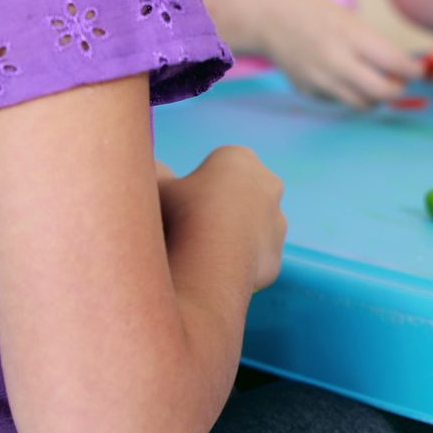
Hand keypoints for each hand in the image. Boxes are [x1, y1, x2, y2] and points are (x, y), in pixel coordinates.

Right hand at [157, 147, 285, 290]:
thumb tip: (153, 169)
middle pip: (242, 194)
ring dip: (233, 236)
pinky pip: (254, 260)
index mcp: (239, 159)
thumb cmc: (182, 214)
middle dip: (223, 206)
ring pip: (252, 228)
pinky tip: (215, 274)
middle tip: (192, 225)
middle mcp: (268, 185)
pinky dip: (238, 266)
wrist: (212, 260)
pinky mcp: (276, 258)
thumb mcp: (157, 187)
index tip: (183, 199)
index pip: (220, 164)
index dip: (199, 182)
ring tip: (202, 252)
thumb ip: (157, 175)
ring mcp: (278, 223)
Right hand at [250, 0, 421, 108]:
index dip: (414, 70)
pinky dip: (350, 94)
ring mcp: (321, 80)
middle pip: (383, 92)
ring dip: (376, 97)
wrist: (266, 17)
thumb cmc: (311, 11)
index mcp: (351, 37)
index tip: (420, 70)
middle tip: (401, 82)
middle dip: (398, 89)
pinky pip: (340, 101)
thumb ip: (372, 43)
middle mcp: (337, 62)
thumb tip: (401, 66)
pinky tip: (346, 79)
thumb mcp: (347, 18)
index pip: (396, 63)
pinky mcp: (309, 91)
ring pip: (363, 104)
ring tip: (377, 83)